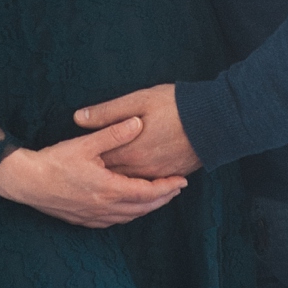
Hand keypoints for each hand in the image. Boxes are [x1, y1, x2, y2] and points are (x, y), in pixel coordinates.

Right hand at [0, 118, 187, 227]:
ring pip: (128, 217)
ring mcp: (93, 216)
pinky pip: (113, 221)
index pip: (147, 192)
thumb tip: (137, 122)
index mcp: (108, 189)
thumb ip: (113, 134)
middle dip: (162, 199)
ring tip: (159, 198)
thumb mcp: (85, 144)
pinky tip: (129, 209)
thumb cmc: (53, 161)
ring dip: (146, 208)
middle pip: (142, 208)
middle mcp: (104, 207)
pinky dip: (128, 215)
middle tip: (176, 189)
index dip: (166, 187)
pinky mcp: (82, 219)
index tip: (181, 181)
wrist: (25, 182)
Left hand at [74, 85, 200, 179]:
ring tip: (102, 184)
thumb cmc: (176, 105)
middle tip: (81, 177)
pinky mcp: (171, 175)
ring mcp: (157, 174)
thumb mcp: (138, 100)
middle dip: (97, 177)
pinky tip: (129, 186)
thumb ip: (107, 113)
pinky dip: (136, 188)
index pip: (98, 161)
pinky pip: (147, 188)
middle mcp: (141, 168)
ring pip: (129, 186)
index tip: (71, 160)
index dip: (85, 160)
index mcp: (129, 150)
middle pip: (112, 178)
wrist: (216, 119)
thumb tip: (78, 118)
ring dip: (116, 184)